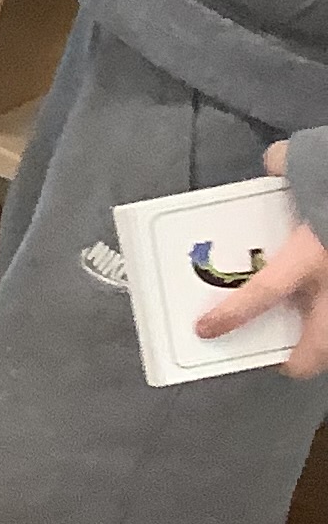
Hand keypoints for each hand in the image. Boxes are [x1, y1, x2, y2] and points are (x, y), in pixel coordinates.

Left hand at [193, 140, 327, 375]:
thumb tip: (275, 161)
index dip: (232, 316)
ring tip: (321, 342)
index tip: (207, 330)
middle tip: (289, 362)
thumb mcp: (319, 166)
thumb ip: (289, 166)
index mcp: (312, 256)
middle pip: (320, 348)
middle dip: (301, 361)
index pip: (262, 294)